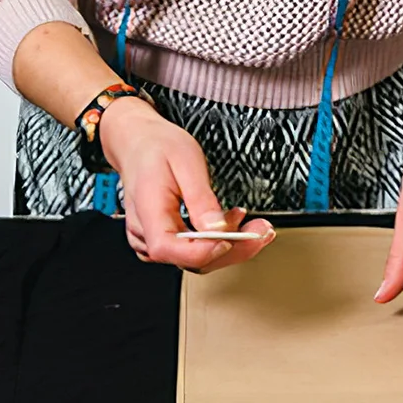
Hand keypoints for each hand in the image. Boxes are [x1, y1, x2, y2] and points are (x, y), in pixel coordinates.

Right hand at [99, 98, 274, 272]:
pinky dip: (216, 241)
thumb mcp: (187, 162)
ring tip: (253, 224)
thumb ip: (202, 199)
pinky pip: (191, 248)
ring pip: (193, 257)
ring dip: (229, 246)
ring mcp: (153, 238)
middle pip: (188, 258)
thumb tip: (217, 229)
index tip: (233, 241)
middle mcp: (145, 232)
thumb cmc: (159, 148)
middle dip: (231, 249)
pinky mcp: (164, 237)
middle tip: (263, 231)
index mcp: (147, 212)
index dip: (203, 251)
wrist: (139, 143)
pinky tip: (233, 225)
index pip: (168, 248)